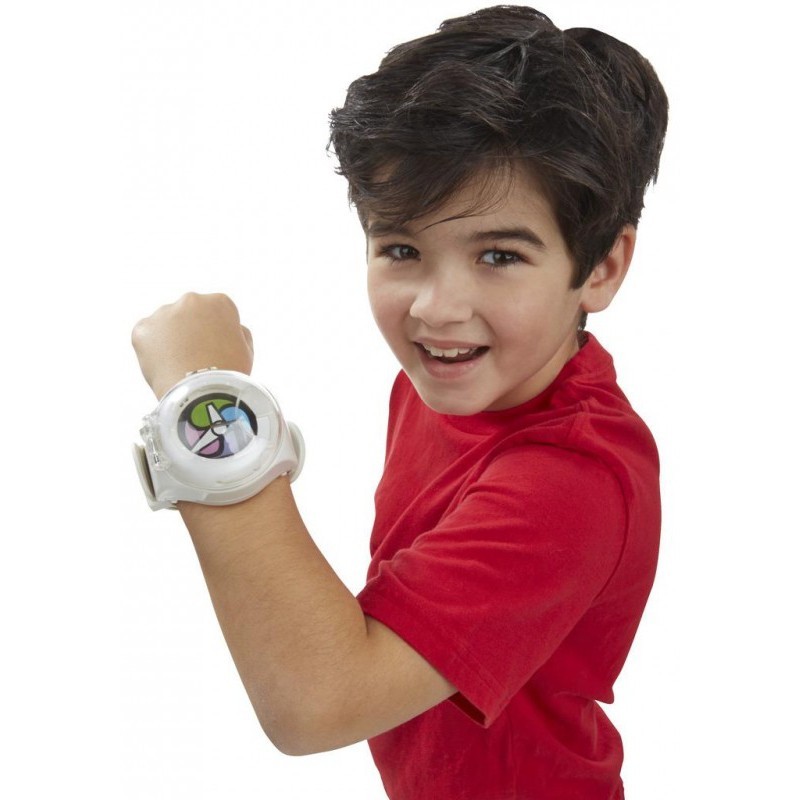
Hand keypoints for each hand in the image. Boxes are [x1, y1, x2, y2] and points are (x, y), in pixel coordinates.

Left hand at [132, 293, 253, 398]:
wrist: (201, 393)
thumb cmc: (228, 374)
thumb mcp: (246, 349)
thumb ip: (237, 332)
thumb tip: (227, 329)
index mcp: (219, 302)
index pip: (217, 313)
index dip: (217, 333)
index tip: (216, 351)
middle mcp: (190, 300)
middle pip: (190, 314)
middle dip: (191, 331)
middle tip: (195, 358)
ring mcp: (164, 313)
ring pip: (167, 324)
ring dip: (171, 339)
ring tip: (179, 366)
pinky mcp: (143, 328)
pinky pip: (147, 337)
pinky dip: (152, 350)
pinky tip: (165, 366)